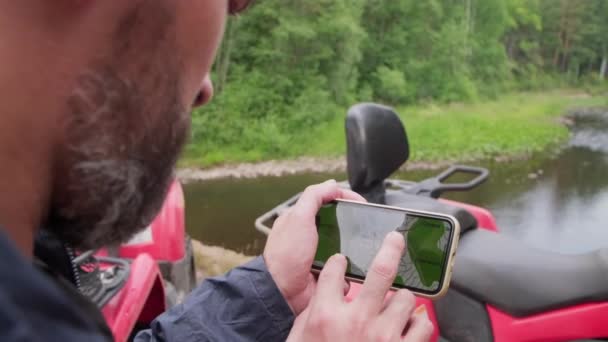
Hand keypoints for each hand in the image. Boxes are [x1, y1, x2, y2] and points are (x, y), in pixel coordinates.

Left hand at [263, 179, 364, 314]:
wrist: (283, 292)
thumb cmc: (287, 253)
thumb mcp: (298, 218)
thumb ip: (313, 197)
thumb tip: (332, 184)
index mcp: (302, 218)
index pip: (328, 200)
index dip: (346, 198)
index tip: (362, 204)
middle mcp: (311, 234)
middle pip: (340, 221)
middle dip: (354, 223)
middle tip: (368, 226)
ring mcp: (320, 253)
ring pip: (346, 244)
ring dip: (354, 248)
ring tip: (367, 247)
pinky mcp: (326, 271)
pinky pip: (345, 266)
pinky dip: (349, 267)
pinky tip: (354, 267)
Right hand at [287, 232, 433, 341]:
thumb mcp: (301, 337)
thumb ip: (314, 312)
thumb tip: (327, 291)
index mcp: (326, 315)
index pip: (336, 271)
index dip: (340, 261)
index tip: (343, 261)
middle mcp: (357, 321)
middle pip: (380, 271)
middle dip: (391, 248)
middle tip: (395, 239)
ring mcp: (382, 337)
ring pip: (406, 298)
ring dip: (402, 299)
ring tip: (395, 305)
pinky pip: (423, 326)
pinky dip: (419, 322)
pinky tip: (410, 323)